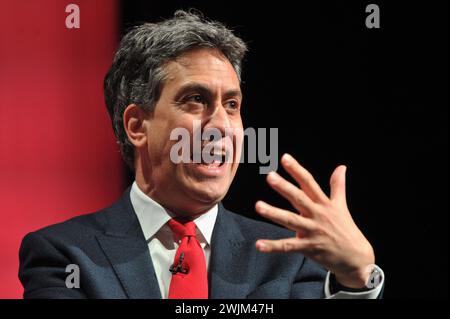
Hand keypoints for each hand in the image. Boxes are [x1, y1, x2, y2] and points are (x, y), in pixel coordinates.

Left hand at [255, 153, 374, 287]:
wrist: (356, 257)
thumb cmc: (345, 229)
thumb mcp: (341, 205)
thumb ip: (338, 186)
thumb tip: (341, 167)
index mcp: (323, 204)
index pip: (309, 183)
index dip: (297, 170)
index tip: (285, 158)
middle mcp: (317, 215)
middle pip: (299, 199)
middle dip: (284, 187)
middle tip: (270, 176)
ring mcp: (312, 232)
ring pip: (290, 221)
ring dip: (274, 213)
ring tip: (258, 206)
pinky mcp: (308, 248)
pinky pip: (288, 246)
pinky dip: (273, 246)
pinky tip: (259, 244)